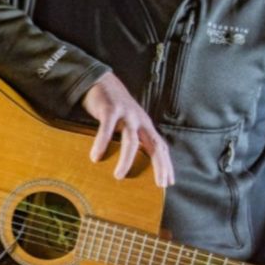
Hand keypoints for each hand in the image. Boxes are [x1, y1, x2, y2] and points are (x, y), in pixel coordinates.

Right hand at [82, 72, 174, 187]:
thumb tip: (131, 161)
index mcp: (145, 125)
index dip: (166, 164)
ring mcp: (126, 114)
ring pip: (131, 140)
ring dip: (127, 159)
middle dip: (160, 165)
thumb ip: (132, 136)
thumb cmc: (114, 105)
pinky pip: (106, 129)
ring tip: (119, 176)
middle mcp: (139, 120)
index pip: (160, 146)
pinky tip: (96, 156)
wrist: (101, 80)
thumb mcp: (128, 121)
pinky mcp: (110, 109)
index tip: (169, 182)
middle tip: (159, 184)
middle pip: (154, 145)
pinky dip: (102, 143)